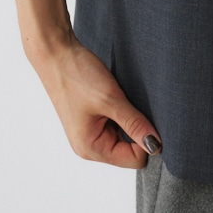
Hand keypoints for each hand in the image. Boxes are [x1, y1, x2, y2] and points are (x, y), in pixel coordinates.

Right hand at [28, 30, 161, 168]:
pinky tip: (114, 95)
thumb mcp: (110, 99)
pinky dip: (120, 110)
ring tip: (119, 97)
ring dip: (128, 117)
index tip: (147, 116)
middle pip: (129, 149)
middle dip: (137, 128)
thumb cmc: (76, 75)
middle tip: (131, 103)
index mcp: (91, 148)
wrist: (56, 53)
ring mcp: (89, 132)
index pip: (134, 159)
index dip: (147, 140)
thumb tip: (156, 145)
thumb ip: (134, 123)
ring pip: (123, 134)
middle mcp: (89, 145)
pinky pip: (115, 122)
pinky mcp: (91, 119)